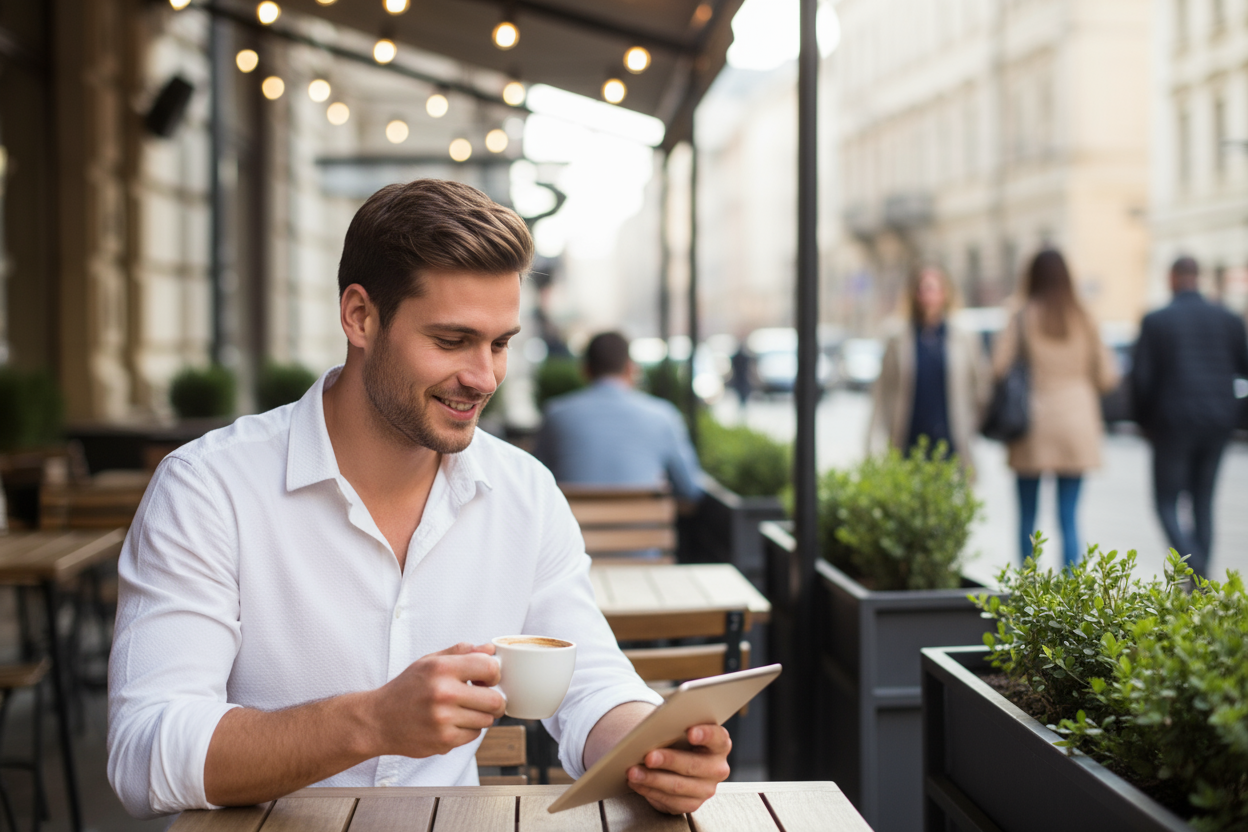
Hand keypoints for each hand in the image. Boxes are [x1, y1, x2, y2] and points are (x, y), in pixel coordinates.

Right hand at [368, 642, 504, 758]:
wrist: (378, 720)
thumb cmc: (407, 688)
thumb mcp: (429, 661)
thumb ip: (461, 652)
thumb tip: (489, 649)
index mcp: (441, 669)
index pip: (489, 668)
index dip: (494, 673)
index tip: (487, 678)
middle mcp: (443, 693)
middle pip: (495, 700)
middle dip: (495, 699)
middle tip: (486, 698)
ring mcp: (443, 720)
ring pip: (487, 720)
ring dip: (481, 716)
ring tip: (464, 710)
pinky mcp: (443, 741)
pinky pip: (473, 736)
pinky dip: (468, 730)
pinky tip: (453, 723)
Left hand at [626, 724, 730, 813]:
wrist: (679, 763)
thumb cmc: (679, 741)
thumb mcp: (681, 731)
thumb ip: (675, 728)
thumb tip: (654, 730)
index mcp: (720, 744)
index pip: (718, 737)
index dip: (705, 734)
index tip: (690, 732)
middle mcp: (717, 768)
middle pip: (693, 765)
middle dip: (668, 760)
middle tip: (648, 757)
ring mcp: (706, 789)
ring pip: (678, 786)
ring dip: (652, 779)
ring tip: (633, 772)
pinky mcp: (692, 805)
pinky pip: (670, 802)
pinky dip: (650, 791)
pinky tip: (637, 784)